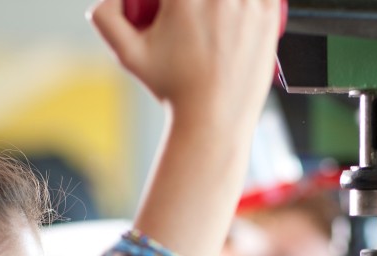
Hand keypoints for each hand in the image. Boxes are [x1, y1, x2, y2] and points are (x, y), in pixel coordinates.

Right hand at [88, 0, 279, 131]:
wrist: (212, 121)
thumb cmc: (173, 91)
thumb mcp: (128, 55)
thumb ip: (106, 18)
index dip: (171, 1)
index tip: (170, 8)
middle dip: (197, 4)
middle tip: (192, 16)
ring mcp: (248, 5)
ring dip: (224, 3)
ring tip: (214, 19)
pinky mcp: (270, 17)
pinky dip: (254, 1)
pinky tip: (239, 11)